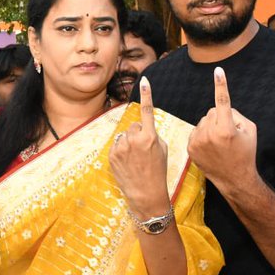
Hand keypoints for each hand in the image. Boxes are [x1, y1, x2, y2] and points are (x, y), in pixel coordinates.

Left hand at [110, 77, 170, 217]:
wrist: (146, 193)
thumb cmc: (158, 171)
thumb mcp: (162, 149)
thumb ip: (152, 134)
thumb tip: (142, 128)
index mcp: (150, 136)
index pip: (147, 111)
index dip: (147, 94)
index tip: (145, 80)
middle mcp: (134, 139)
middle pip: (133, 125)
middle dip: (138, 133)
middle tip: (143, 150)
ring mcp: (121, 147)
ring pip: (124, 135)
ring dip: (128, 142)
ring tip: (135, 158)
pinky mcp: (112, 155)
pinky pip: (116, 145)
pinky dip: (121, 150)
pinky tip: (127, 162)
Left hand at [187, 67, 258, 193]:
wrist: (234, 178)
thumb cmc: (246, 153)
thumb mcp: (250, 131)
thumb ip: (236, 114)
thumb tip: (221, 107)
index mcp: (226, 129)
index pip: (223, 101)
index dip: (221, 85)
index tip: (218, 71)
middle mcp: (210, 134)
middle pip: (212, 111)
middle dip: (220, 117)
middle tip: (228, 134)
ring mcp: (198, 141)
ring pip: (203, 121)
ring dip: (210, 126)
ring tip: (219, 143)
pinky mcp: (190, 148)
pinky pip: (196, 130)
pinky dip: (202, 134)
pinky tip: (210, 147)